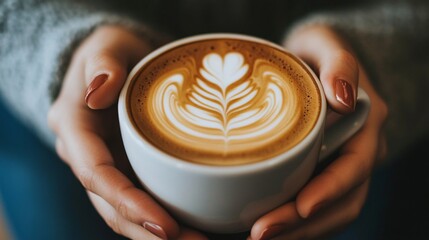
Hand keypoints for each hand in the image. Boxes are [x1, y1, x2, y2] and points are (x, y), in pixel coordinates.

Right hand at [48, 25, 207, 239]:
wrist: (118, 61)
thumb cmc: (114, 50)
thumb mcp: (107, 44)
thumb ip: (103, 63)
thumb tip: (99, 90)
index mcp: (75, 127)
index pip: (96, 174)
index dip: (127, 203)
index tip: (164, 226)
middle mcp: (88, 155)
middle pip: (111, 205)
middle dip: (147, 230)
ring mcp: (110, 164)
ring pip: (126, 210)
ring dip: (158, 233)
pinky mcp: (130, 167)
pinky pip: (143, 197)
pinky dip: (164, 217)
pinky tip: (195, 226)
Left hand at [248, 25, 387, 238]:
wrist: (311, 65)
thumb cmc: (314, 54)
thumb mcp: (326, 45)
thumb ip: (339, 63)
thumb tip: (342, 98)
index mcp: (364, 124)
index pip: (354, 167)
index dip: (331, 190)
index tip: (301, 207)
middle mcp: (356, 152)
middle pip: (341, 201)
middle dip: (304, 224)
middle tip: (261, 233)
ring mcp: (337, 167)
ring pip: (327, 213)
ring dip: (296, 232)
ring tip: (257, 238)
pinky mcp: (318, 174)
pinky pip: (311, 207)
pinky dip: (291, 225)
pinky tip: (262, 228)